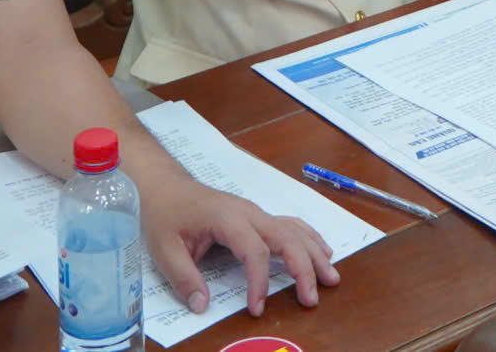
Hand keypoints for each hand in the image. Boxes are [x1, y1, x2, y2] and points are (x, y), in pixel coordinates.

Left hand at [140, 175, 336, 317]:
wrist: (164, 186)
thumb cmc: (164, 215)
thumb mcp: (164, 249)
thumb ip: (184, 278)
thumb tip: (202, 306)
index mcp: (228, 219)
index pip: (255, 251)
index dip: (260, 281)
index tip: (256, 308)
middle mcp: (249, 213)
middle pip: (286, 237)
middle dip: (304, 267)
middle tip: (312, 297)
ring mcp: (255, 212)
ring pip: (294, 229)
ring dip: (314, 253)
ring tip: (331, 277)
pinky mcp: (256, 216)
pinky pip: (289, 224)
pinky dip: (309, 238)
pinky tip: (322, 251)